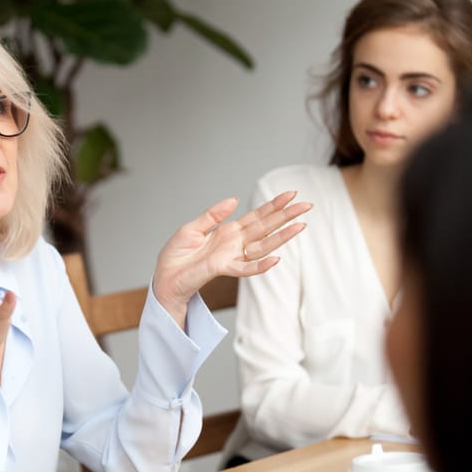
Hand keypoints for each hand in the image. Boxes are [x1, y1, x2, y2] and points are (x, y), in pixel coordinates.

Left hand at [152, 191, 310, 318]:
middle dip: (286, 216)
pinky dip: (260, 265)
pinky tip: (276, 259)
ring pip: (262, 246)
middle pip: (265, 228)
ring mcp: (231, 257)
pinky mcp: (222, 269)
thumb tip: (234, 200)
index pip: (256, 216)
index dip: (273, 205)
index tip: (291, 194)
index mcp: (228, 231)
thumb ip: (212, 215)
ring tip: (301, 226)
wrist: (164, 277)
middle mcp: (234, 244)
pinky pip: (245, 269)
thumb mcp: (192, 228)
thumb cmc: (176, 256)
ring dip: (282, 237)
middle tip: (307, 205)